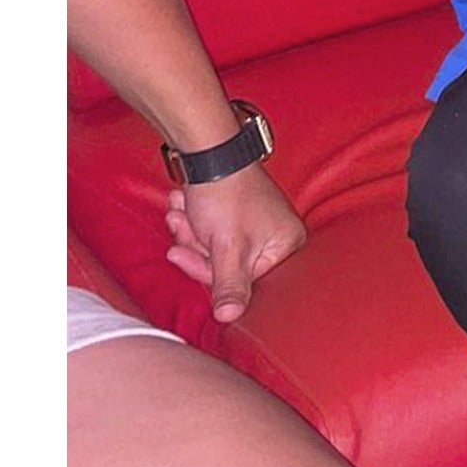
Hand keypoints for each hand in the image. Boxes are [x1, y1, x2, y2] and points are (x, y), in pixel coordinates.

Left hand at [163, 162, 307, 323]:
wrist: (210, 149)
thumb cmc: (227, 195)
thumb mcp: (228, 248)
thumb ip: (230, 286)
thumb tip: (230, 318)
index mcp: (287, 245)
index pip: (246, 280)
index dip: (209, 271)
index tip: (184, 256)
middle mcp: (277, 235)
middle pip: (229, 265)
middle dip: (197, 247)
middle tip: (180, 230)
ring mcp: (258, 224)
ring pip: (216, 248)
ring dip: (191, 232)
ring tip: (180, 212)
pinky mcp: (239, 214)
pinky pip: (214, 231)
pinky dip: (195, 221)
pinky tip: (184, 206)